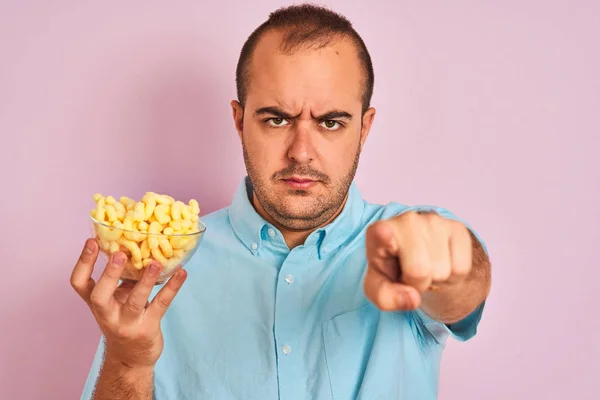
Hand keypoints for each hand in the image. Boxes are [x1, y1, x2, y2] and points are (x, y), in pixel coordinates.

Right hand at [70, 238, 186, 367]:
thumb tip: (136, 246)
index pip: (79, 283)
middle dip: (109, 275)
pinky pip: (160, 305)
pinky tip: (182, 273)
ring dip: (145, 281)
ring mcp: (127, 323)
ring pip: (134, 301)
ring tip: (155, 263)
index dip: (83, 262)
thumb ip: (123, 278)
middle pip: (99, 296)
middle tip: (119, 254)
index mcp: (97, 303)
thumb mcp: (117, 299)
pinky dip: (172, 287)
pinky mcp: (147, 329)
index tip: (92, 241)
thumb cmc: (124, 319)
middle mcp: (107, 314)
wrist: (131, 357)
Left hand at [364, 210, 472, 310]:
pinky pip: (461, 268)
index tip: (383, 234)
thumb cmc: (395, 270)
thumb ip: (385, 297)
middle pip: (418, 271)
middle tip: (411, 275)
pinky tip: (441, 263)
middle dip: (417, 283)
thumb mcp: (380, 288)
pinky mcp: (457, 227)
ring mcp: (433, 221)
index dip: (384, 236)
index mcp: (378, 233)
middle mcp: (406, 221)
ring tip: (426, 267)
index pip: (381, 232)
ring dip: (435, 278)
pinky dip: (452, 275)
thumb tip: (412, 299)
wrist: (422, 258)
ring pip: (442, 271)